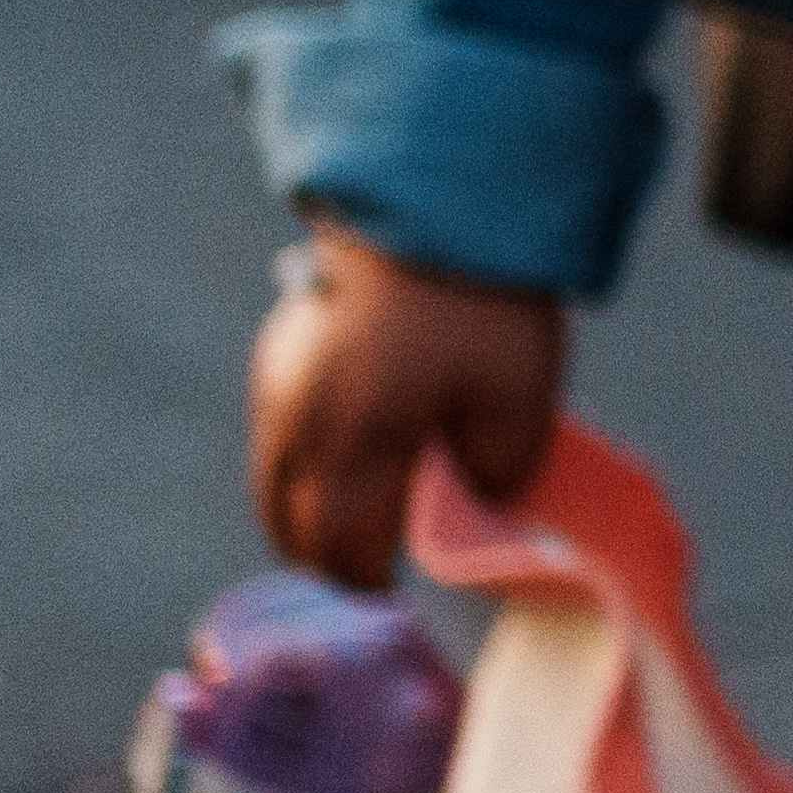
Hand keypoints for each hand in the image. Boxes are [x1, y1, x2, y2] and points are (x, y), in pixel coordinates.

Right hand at [246, 227, 567, 586]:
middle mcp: (296, 425)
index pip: (340, 551)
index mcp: (352, 447)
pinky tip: (353, 449)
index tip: (399, 591)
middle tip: (380, 563)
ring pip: (273, 484)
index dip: (368, 583)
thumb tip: (474, 507)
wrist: (435, 201)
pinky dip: (305, 462)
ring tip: (364, 513)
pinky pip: (276, 436)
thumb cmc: (482, 306)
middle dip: (331, 557)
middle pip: (290, 527)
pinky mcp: (275, 353)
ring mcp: (276, 387)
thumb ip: (498, 474)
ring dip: (310, 511)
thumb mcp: (519, 401)